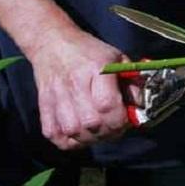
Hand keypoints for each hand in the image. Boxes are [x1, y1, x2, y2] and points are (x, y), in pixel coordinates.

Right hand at [27, 28, 129, 150]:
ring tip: (101, 129)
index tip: (127, 119)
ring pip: (75, 133)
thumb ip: (132, 82)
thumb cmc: (90, 51)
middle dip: (110, 131)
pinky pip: (57, 137)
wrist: (53, 43)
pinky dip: (71, 141)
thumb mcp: (118, 58)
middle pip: (93, 123)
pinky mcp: (44, 107)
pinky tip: (82, 132)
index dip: (121, 119)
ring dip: (92, 138)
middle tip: (116, 125)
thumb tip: (140, 107)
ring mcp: (56, 98)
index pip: (107, 105)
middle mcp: (74, 85)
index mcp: (96, 70)